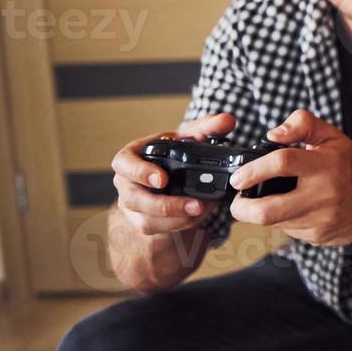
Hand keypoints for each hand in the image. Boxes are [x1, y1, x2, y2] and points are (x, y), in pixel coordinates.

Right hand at [110, 113, 233, 235]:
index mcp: (132, 157)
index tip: (162, 180)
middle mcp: (127, 183)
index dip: (139, 172)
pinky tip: (199, 217)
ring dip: (178, 219)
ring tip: (204, 211)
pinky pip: (158, 230)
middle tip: (196, 205)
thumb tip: (227, 120)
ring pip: (147, 220)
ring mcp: (133, 205)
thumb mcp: (189, 137)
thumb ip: (208, 127)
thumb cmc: (176, 152)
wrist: (173, 175)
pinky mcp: (144, 222)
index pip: (124, 163)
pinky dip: (181, 224)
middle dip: (164, 205)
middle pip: (134, 199)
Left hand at [228, 109, 351, 246]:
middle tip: (238, 201)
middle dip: (242, 209)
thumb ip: (301, 124)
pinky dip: (285, 220)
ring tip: (270, 200)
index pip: (281, 164)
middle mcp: (324, 195)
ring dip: (264, 213)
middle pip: (267, 211)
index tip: (238, 177)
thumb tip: (273, 134)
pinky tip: (296, 209)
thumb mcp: (331, 136)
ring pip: (275, 222)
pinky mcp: (319, 237)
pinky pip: (289, 231)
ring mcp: (322, 220)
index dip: (252, 171)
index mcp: (327, 165)